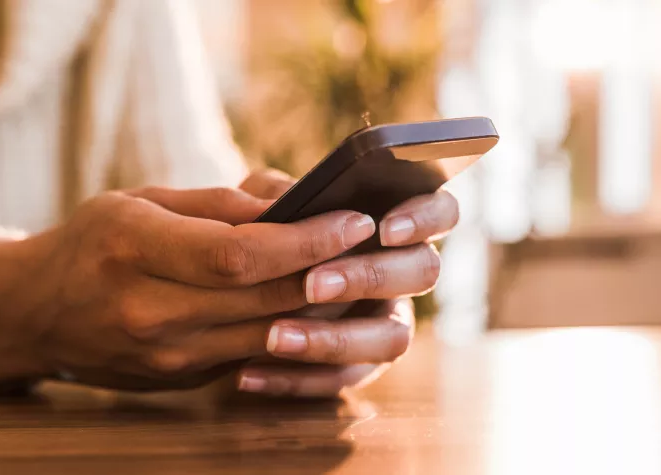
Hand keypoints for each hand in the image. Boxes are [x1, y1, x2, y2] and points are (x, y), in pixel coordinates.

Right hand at [0, 185, 443, 391]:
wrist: (35, 313)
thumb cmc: (89, 242)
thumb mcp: (138, 201)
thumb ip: (215, 204)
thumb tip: (288, 204)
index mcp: (134, 250)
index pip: (240, 254)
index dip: (307, 239)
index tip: (353, 220)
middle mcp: (150, 311)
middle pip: (266, 299)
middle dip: (330, 270)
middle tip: (376, 245)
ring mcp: (167, 356)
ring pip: (269, 334)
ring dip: (324, 307)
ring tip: (362, 273)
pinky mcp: (182, 377)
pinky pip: (252, 353)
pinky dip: (294, 330)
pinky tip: (322, 306)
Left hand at [235, 169, 458, 397]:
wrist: (230, 285)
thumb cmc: (258, 231)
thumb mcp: (259, 203)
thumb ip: (276, 195)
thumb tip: (292, 205)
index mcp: (393, 223)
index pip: (440, 211)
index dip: (424, 218)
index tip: (384, 229)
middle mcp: (402, 273)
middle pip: (423, 272)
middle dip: (368, 277)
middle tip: (313, 283)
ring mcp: (387, 322)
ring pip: (393, 338)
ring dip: (334, 338)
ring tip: (274, 336)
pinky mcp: (359, 366)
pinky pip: (344, 381)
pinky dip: (296, 380)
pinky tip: (248, 374)